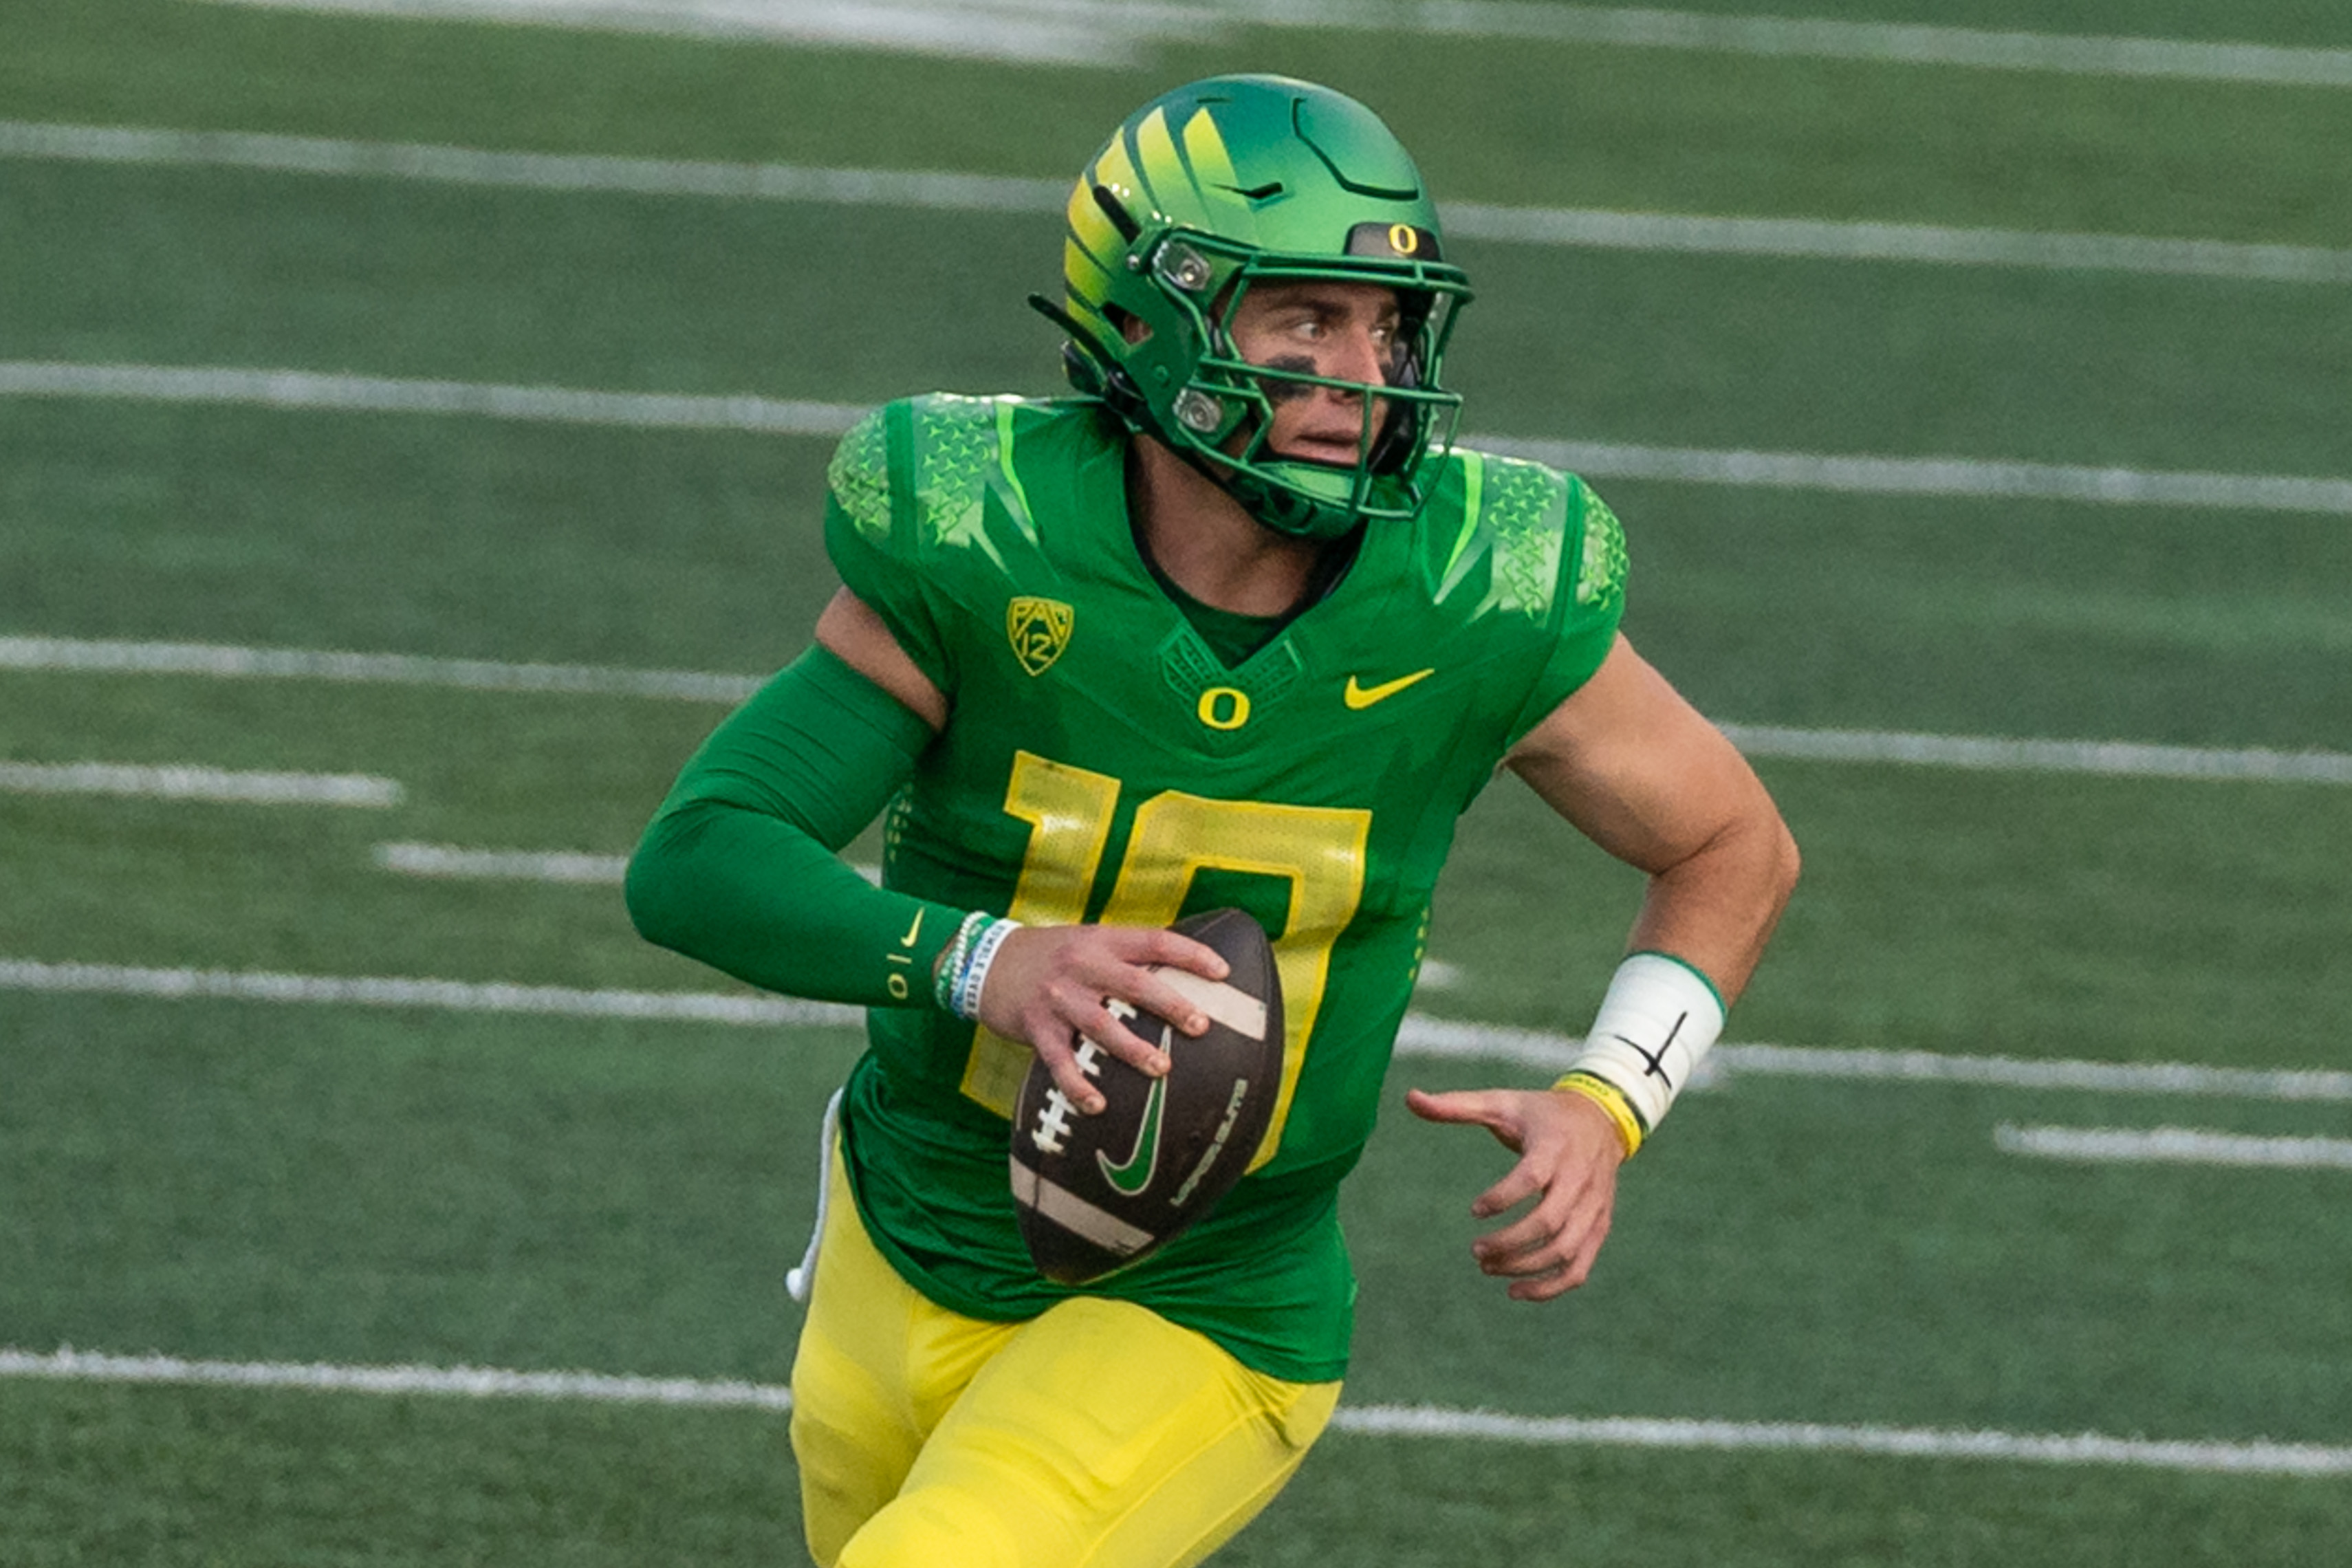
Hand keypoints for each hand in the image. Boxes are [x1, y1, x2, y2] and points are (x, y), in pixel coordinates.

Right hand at [976, 924, 1230, 1113]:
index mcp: (1101, 941)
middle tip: (1200, 1025)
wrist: (985, 962)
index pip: (1154, 941)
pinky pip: (1060, 1061)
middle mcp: (1081, 966)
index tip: (1222, 972)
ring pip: (1100, 1024)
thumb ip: (1125, 957)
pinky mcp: (1036, 1027)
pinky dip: (1078, 1085)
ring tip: (1161, 1068)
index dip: (1190, 954)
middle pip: (1133, 984)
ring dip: (1132, 1049)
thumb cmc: (1050, 956)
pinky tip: (1097, 1105)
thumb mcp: (1087, 941)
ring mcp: (1058, 998)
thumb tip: (1179, 974)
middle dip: (1170, 1004)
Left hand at [1404, 1086, 1626, 1300]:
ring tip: (1488, 1268)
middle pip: (1549, 1222)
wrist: (1601, 1120)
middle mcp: (1580, 1179)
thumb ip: (1456, 1106)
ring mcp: (1593, 1207)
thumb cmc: (1540, 1114)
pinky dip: (1551, 1287)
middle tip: (1475, 1251)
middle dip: (1509, 1243)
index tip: (1474, 1210)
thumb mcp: (1502, 1103)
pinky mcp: (1599, 1227)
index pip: (1531, 1178)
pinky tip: (1516, 1292)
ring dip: (1525, 1267)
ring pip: (1565, 1251)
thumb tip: (1409, 1098)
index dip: (1501, 1198)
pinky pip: (1580, 1267)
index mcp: (1555, 1146)